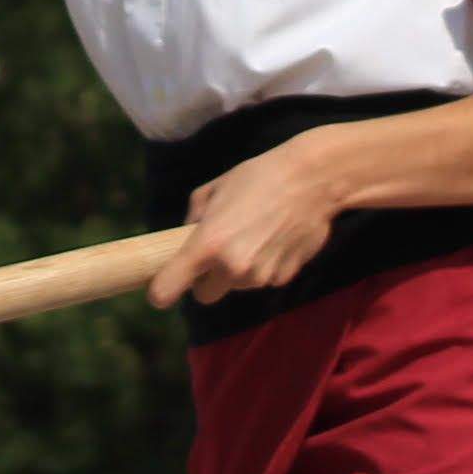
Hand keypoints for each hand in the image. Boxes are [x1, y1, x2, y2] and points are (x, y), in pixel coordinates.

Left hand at [152, 134, 351, 306]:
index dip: (161, 291)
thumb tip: (185, 238)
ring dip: (237, 272)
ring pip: (235, 287)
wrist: (312, 181)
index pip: (168, 289)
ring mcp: (260, 277)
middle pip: (204, 296)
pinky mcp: (283, 279)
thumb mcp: (213, 188)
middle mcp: (232, 268)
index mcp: (208, 244)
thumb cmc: (258, 177)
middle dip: (206, 280)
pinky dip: (264, 267)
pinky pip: (263, 280)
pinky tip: (275, 239)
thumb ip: (193, 218)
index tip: (161, 289)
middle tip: (216, 254)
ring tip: (253, 235)